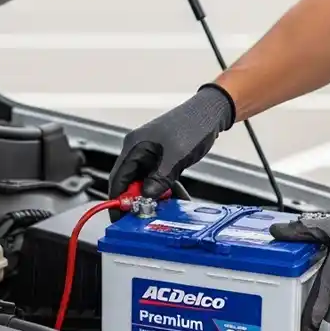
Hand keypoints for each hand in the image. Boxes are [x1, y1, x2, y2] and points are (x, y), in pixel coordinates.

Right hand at [108, 84, 234, 219]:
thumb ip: (160, 178)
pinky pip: (157, 178)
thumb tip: (147, 196)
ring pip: (145, 182)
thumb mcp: (176, 156)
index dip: (118, 200)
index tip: (122, 218)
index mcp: (135, 146)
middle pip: (130, 182)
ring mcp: (150, 154)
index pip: (118, 179)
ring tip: (166, 208)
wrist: (211, 111)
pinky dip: (164, 189)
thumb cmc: (193, 125)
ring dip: (154, 196)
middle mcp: (139, 150)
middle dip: (138, 200)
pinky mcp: (162, 158)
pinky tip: (175, 197)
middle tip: (147, 216)